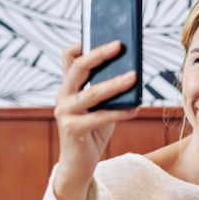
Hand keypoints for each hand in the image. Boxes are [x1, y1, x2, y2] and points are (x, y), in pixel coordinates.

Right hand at [53, 41, 138, 199]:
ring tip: (134, 76)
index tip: (102, 34)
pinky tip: (136, 108)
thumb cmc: (92, 131)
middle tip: (119, 44)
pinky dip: (120, 113)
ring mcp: (65, 113)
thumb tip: (131, 70)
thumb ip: (106, 89)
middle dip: (99, 54)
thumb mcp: (99, 106)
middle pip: (78, 67)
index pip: (69, 57)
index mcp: (68, 86)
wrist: (78, 165)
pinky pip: (100, 117)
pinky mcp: (73, 130)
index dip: (82, 43)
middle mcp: (62, 96)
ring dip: (115, 84)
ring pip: (91, 93)